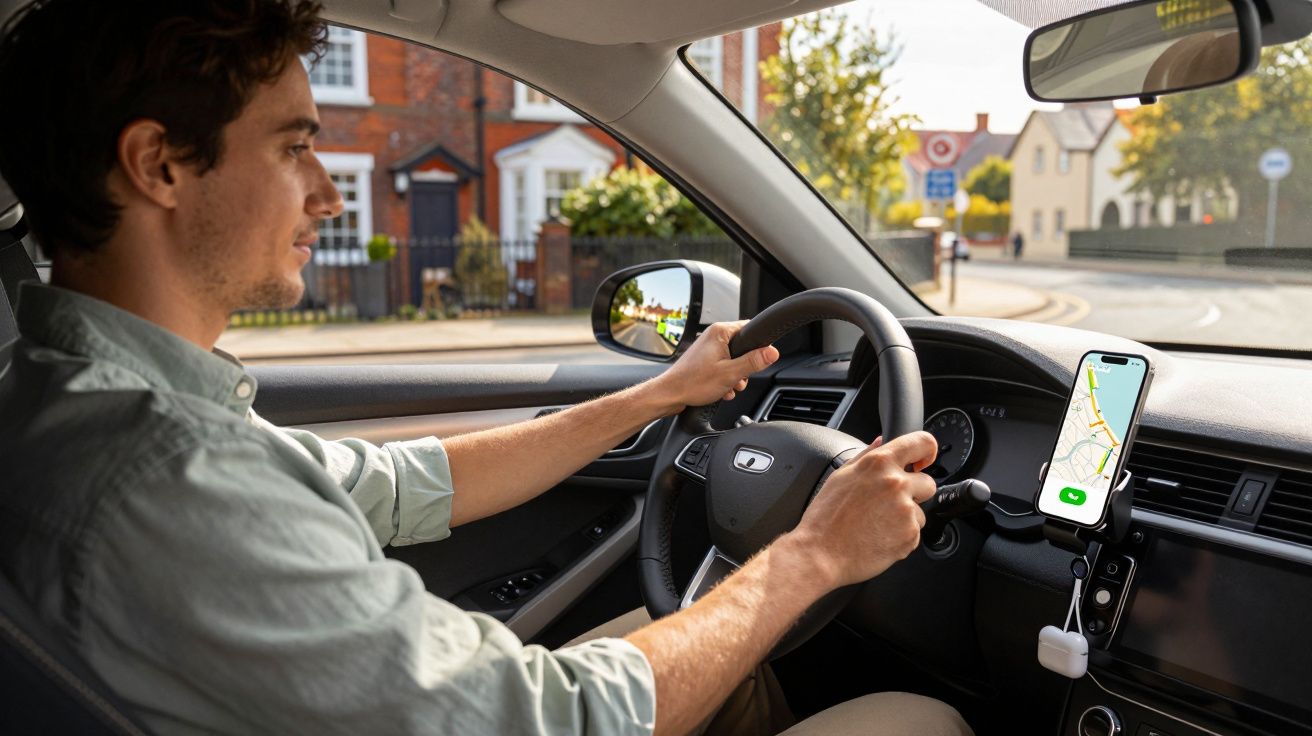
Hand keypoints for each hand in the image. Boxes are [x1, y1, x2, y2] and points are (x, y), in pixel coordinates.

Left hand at [651, 321, 779, 412]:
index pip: (750, 328)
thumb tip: (772, 352)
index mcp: (720, 332)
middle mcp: (714, 336)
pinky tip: (721, 389)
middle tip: (738, 378)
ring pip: (734, 360)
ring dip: (735, 376)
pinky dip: (725, 378)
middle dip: (745, 367)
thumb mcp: (730, 373)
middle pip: (743, 347)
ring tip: (728, 386)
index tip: (760, 359)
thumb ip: (753, 362)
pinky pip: (723, 366)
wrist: (670, 394)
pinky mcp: (704, 359)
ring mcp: (708, 348)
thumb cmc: (693, 382)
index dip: (758, 346)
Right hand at [788, 432, 938, 586]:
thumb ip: (866, 456)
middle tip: (887, 504)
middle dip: (914, 492)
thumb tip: (881, 442)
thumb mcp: (840, 476)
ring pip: (920, 512)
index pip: (922, 442)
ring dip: (905, 518)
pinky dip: (901, 537)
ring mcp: (906, 511)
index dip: (927, 451)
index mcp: (879, 463)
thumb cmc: (825, 518)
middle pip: (928, 482)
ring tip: (876, 525)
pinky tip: (878, 538)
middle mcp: (896, 484)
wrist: (820, 554)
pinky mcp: (910, 536)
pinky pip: (914, 533)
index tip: (922, 461)